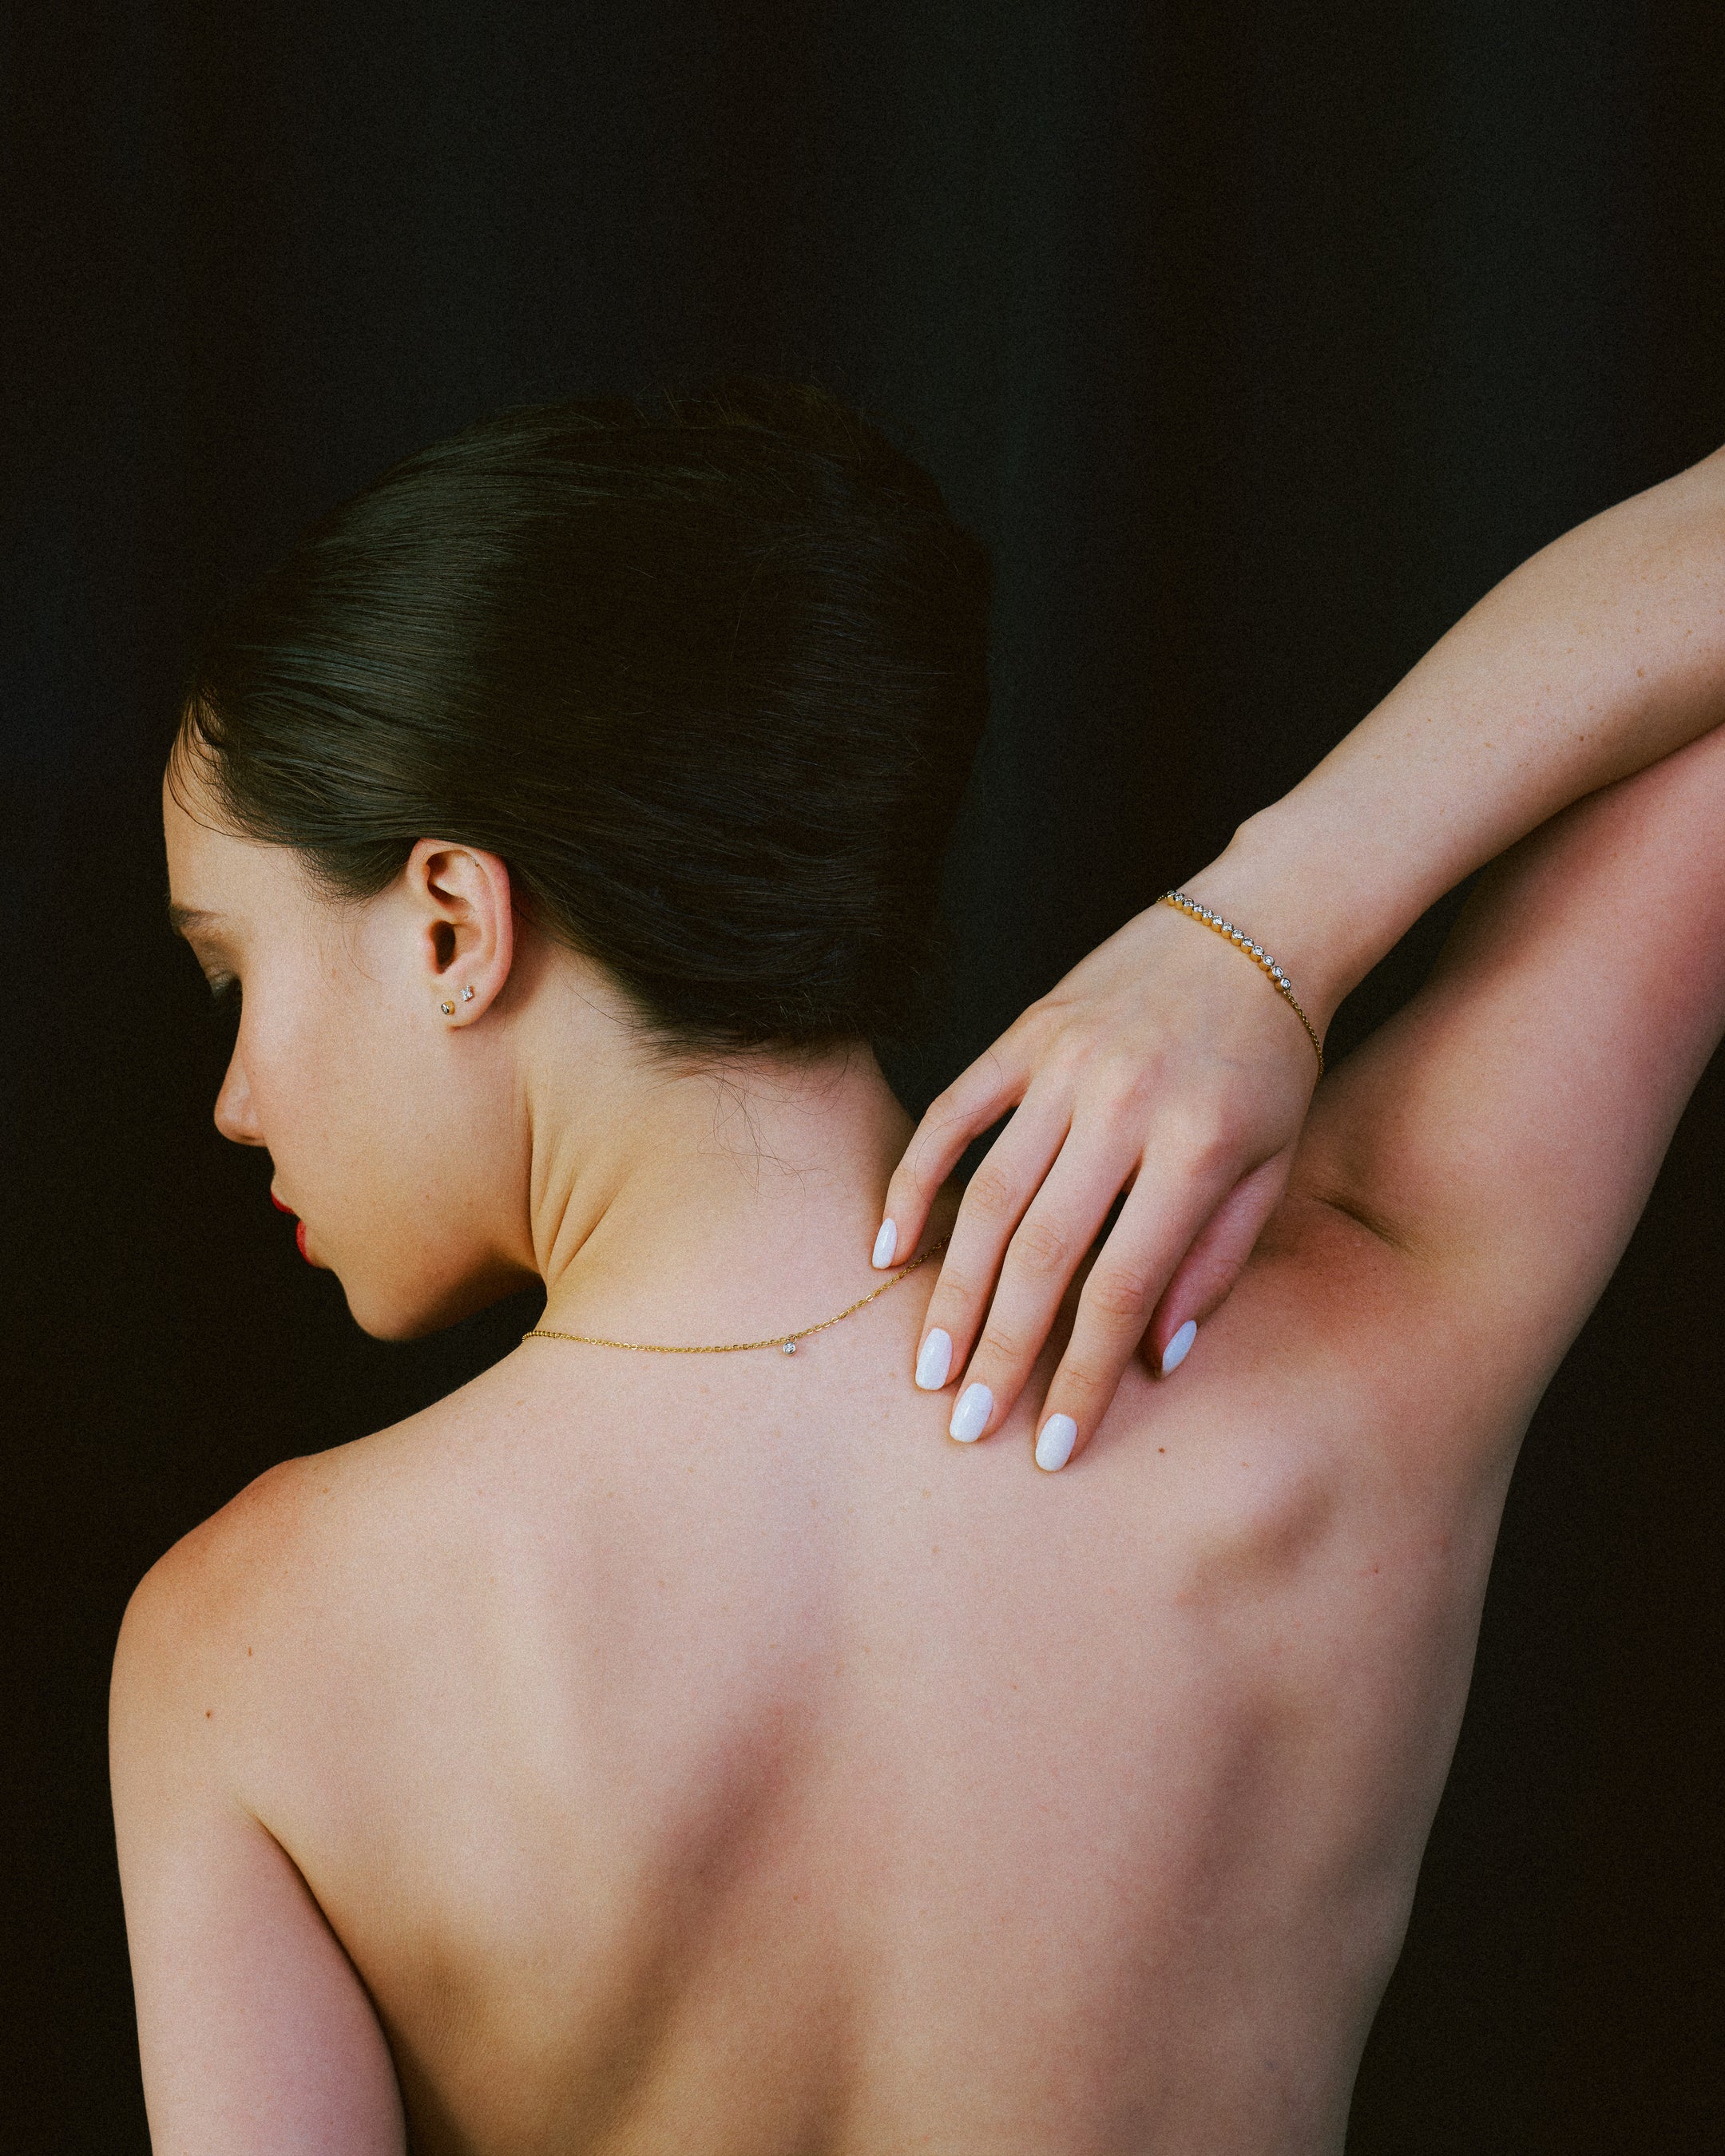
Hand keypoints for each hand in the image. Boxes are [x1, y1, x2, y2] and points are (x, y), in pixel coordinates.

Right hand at [877, 899, 1323, 1468]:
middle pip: (1042, 1254)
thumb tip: (1156, 1359)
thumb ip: (1216, 1261)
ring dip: (951, 1289)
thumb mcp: (1274, 1162)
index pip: (1123, 1289)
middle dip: (1001, 1351)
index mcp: (1196, 1149)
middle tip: (967, 1425)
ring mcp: (1065, 1064)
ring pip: (988, 1194)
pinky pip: (953, 1113)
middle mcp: (1122, 1106)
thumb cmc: (1277, 1056)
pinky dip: (915, 1181)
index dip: (1083, 1377)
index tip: (1051, 1445)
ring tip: (929, 1365)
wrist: (1262, 920)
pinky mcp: (1027, 1031)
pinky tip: (888, 1248)